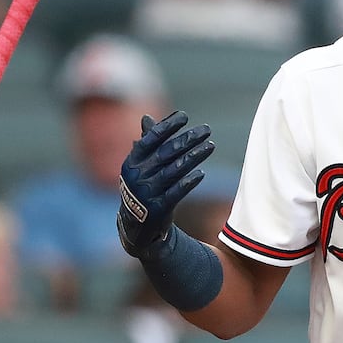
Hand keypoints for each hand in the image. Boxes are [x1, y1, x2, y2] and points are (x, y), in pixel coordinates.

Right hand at [117, 111, 213, 258]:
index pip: (151, 139)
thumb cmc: (142, 189)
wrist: (136, 226)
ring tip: (210, 146)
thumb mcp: (139, 167)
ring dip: (194, 157)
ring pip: (174, 171)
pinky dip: (189, 182)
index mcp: (131, 162)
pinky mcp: (158, 209)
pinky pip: (176, 193)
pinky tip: (202, 172)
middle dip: (187, 139)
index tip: (184, 116)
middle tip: (206, 129)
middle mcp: (137, 176)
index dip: (167, 126)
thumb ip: (145, 144)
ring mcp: (147, 193)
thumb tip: (147, 117)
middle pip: (166, 153)